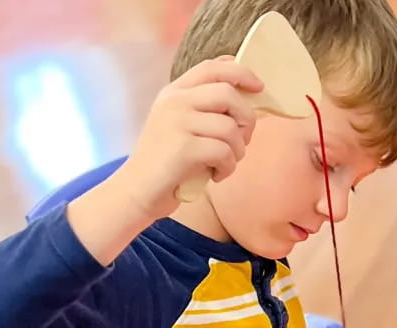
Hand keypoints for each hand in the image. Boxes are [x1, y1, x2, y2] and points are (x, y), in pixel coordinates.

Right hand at [115, 56, 262, 221]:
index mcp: (174, 92)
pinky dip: (228, 168)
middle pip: (228, 94)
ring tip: (225, 163)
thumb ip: (206, 109)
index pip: (212, 68)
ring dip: (238, 150)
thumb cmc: (169, 163)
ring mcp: (177, 122)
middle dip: (247, 119)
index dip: (241, 73)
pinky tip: (216, 175)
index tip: (258, 86)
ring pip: (230, 127)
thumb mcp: (183, 126)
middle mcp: (174, 102)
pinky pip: (225, 152)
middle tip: (242, 140)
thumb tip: (248, 99)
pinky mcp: (183, 148)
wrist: (138, 191)